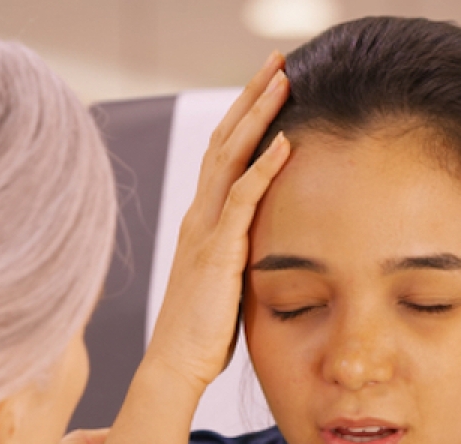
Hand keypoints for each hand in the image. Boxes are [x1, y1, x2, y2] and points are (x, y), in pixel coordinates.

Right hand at [144, 52, 291, 391]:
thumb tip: (266, 249)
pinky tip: (286, 142)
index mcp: (201, 222)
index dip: (245, 118)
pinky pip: (241, 200)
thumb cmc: (201, 335)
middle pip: (224, 140)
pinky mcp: (216, 252)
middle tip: (277, 61)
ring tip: (284, 80)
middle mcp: (198, 216)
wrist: (174, 365)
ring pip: (230, 157)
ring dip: (259, 115)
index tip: (269, 88)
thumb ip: (240, 256)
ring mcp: (204, 231)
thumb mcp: (225, 284)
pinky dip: (264, 168)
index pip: (222, 155)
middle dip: (251, 97)